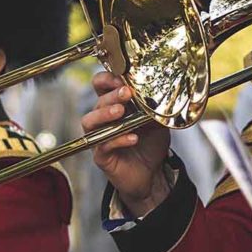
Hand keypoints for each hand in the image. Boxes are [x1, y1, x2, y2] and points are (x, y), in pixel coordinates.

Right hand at [82, 72, 172, 216]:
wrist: (152, 173)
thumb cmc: (149, 144)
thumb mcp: (157, 122)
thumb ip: (155, 108)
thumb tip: (162, 94)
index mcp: (114, 105)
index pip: (101, 86)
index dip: (107, 79)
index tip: (121, 78)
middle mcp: (103, 119)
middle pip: (98, 101)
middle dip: (112, 95)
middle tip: (127, 93)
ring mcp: (100, 137)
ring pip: (90, 121)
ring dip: (105, 114)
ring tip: (121, 112)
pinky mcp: (102, 156)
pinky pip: (103, 145)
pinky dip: (118, 140)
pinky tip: (132, 137)